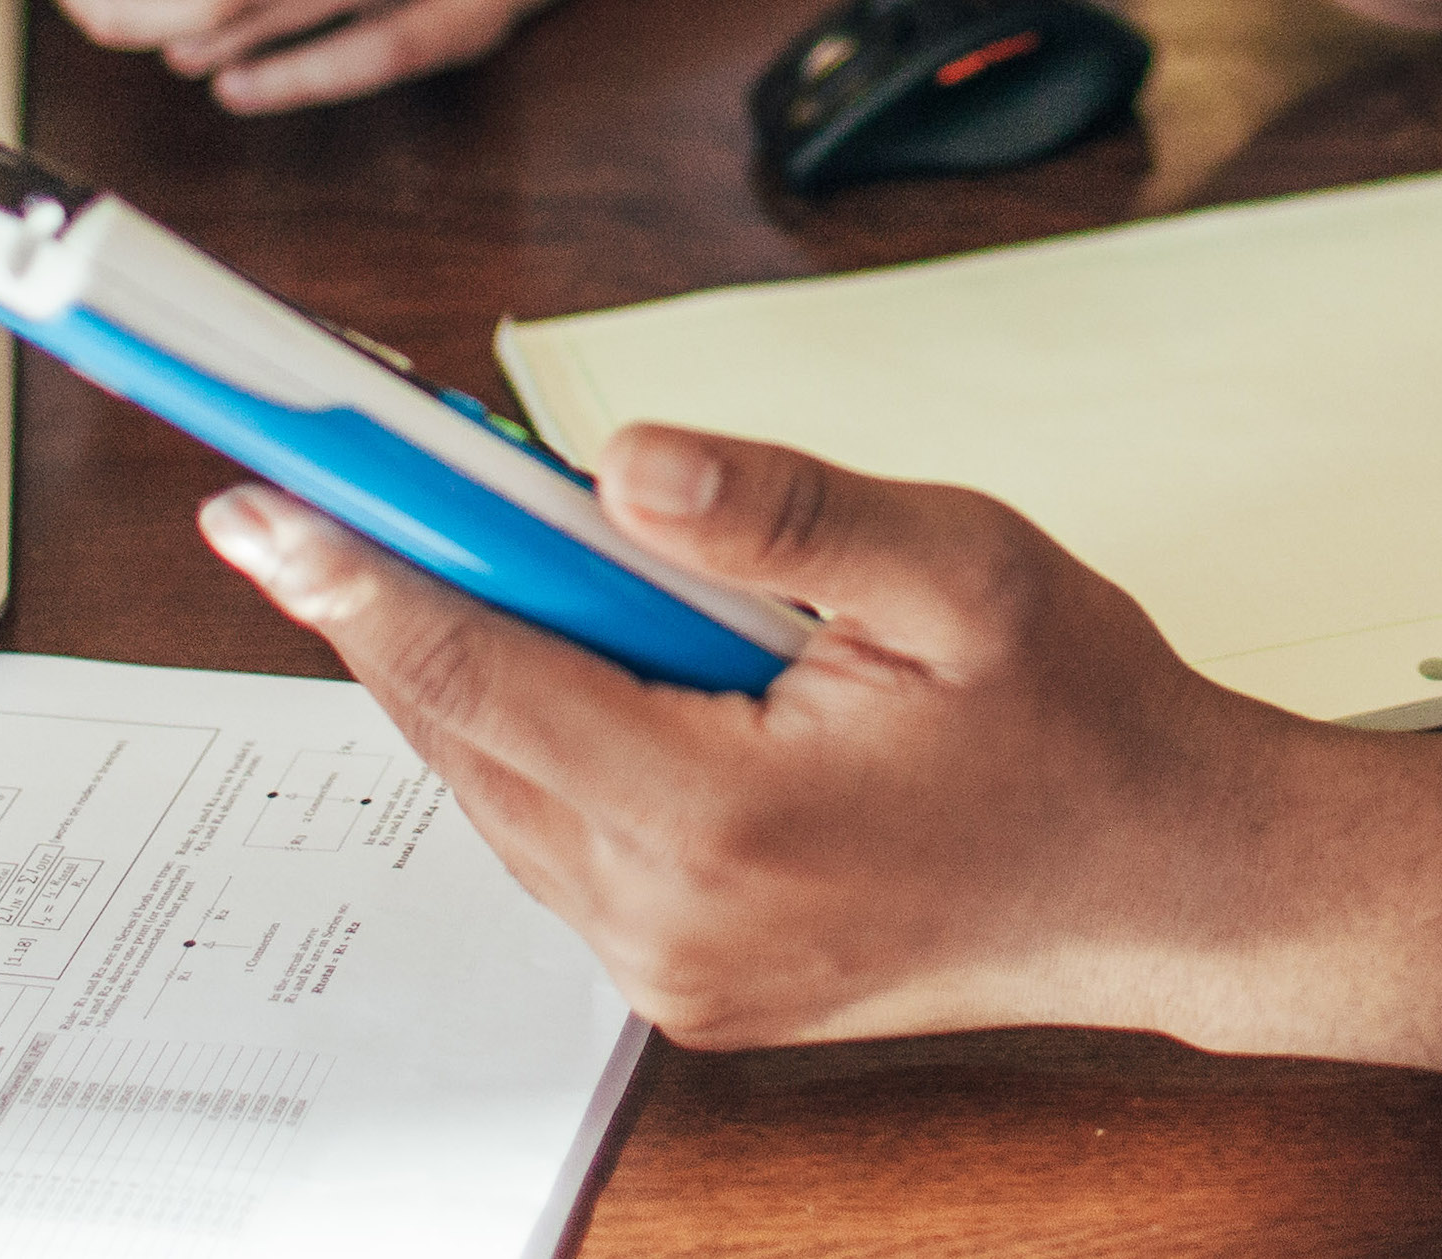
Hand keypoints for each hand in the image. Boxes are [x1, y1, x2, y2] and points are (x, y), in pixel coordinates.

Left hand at [201, 430, 1441, 1064]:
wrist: (1177, 882)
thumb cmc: (1087, 721)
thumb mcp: (961, 565)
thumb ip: (781, 509)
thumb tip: (620, 460)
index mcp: (726, 821)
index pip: (487, 674)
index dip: (364, 573)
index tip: (264, 501)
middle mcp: (671, 923)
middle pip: (465, 735)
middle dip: (397, 599)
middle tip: (328, 482)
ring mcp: (673, 970)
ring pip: (496, 789)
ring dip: (471, 665)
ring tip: (453, 542)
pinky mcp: (686, 980)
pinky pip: (555, 836)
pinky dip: (537, 732)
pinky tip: (563, 645)